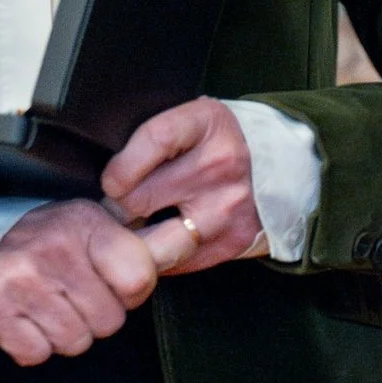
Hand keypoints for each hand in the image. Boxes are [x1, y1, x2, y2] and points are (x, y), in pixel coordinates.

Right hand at [0, 199, 158, 365]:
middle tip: (78, 292)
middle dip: (100, 314)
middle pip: (109, 321)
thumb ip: (148, 242)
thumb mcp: (101, 227)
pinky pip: (38, 353)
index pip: (138, 279)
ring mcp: (17, 282)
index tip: (116, 279)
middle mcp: (49, 250)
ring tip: (55, 303)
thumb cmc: (56, 242)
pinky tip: (31, 317)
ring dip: (70, 331)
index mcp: (84, 223)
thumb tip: (192, 235)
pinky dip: (38, 343)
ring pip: (75, 342)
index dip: (133, 290)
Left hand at [102, 97, 266, 273]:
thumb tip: (99, 171)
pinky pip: (176, 263)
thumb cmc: (217, 143)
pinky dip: (161, 257)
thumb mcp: (192, 119)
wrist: (282, 166)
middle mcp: (221, 163)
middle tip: (120, 207)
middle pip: (140, 198)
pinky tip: (163, 240)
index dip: (121, 167)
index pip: (154, 140)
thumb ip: (152, 138)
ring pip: (154, 238)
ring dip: (136, 237)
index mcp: (207, 123)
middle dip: (120, 207)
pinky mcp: (232, 240)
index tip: (111, 180)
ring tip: (137, 228)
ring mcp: (228, 206)